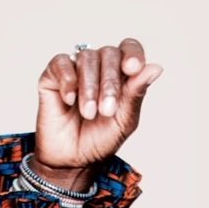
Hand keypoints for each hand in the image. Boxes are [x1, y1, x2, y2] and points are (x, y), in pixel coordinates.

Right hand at [32, 38, 161, 189]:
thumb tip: (156, 67)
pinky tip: (70, 101)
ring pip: (86, 58)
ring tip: (89, 113)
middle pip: (109, 53)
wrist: (74, 159)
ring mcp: (76, 69)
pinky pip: (61, 63)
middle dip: (110, 82)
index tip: (132, 68)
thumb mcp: (125, 120)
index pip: (129, 48)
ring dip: (90, 87)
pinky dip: (68, 81)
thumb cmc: (102, 139)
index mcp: (122, 76)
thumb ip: (136, 93)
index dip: (132, 53)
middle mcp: (100, 68)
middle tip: (107, 110)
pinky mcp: (52, 75)